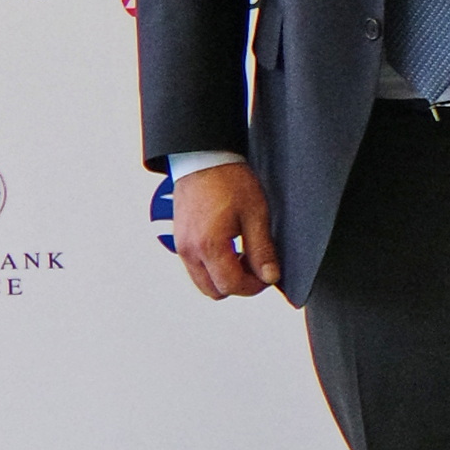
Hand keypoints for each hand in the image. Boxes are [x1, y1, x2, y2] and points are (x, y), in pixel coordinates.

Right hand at [172, 161, 280, 299]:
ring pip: (203, 282)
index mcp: (209, 245)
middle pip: (214, 291)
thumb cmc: (229, 181)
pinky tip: (229, 248)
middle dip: (239, 284)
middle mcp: (189, 251)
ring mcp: (180, 247)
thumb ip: (262, 250)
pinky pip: (196, 267)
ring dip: (225, 277)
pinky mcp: (179, 241)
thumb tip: (270, 277)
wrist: (203, 159)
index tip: (268, 275)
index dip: (254, 286)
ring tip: (244, 254)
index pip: (231, 285)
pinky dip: (213, 267)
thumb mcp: (255, 214)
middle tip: (257, 266)